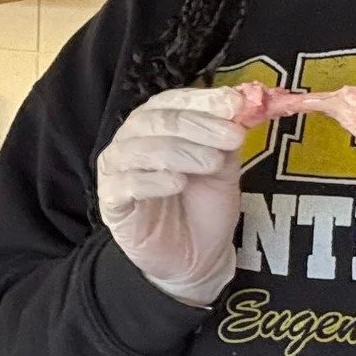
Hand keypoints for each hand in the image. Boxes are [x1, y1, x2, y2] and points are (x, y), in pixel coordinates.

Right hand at [95, 86, 246, 306]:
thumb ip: (227, 135)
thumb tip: (243, 103)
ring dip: (180, 151)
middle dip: (197, 125)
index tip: (235, 105)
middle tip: (231, 137)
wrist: (199, 255)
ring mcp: (117, 171)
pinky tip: (178, 183)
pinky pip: (124, 185)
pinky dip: (152, 181)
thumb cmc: (205, 205)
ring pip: (139, 149)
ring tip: (213, 164)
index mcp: (157, 124)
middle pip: (154, 121)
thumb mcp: (225, 164)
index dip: (202, 100)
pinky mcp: (111, 203)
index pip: (172, 101)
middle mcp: (132, 141)